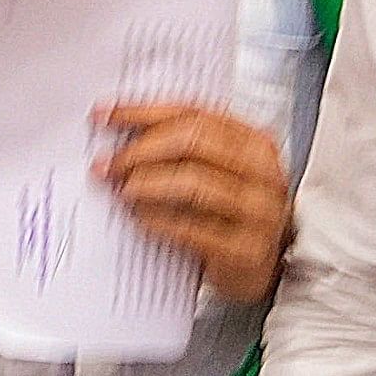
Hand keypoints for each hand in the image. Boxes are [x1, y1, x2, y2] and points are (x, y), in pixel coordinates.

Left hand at [101, 102, 293, 299]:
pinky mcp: (244, 250)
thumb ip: (188, 146)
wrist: (268, 264)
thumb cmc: (237, 212)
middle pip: (193, 141)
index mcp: (255, 142)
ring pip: (193, 182)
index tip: (106, 115)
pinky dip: (157, 219)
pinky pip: (191, 228)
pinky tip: (139, 217)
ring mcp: (258, 212)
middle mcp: (262, 173)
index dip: (144, 111)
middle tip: (110, 162)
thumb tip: (124, 130)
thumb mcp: (224, 171)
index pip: (194, 113)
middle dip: (142, 149)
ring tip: (122, 188)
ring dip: (147, 183)